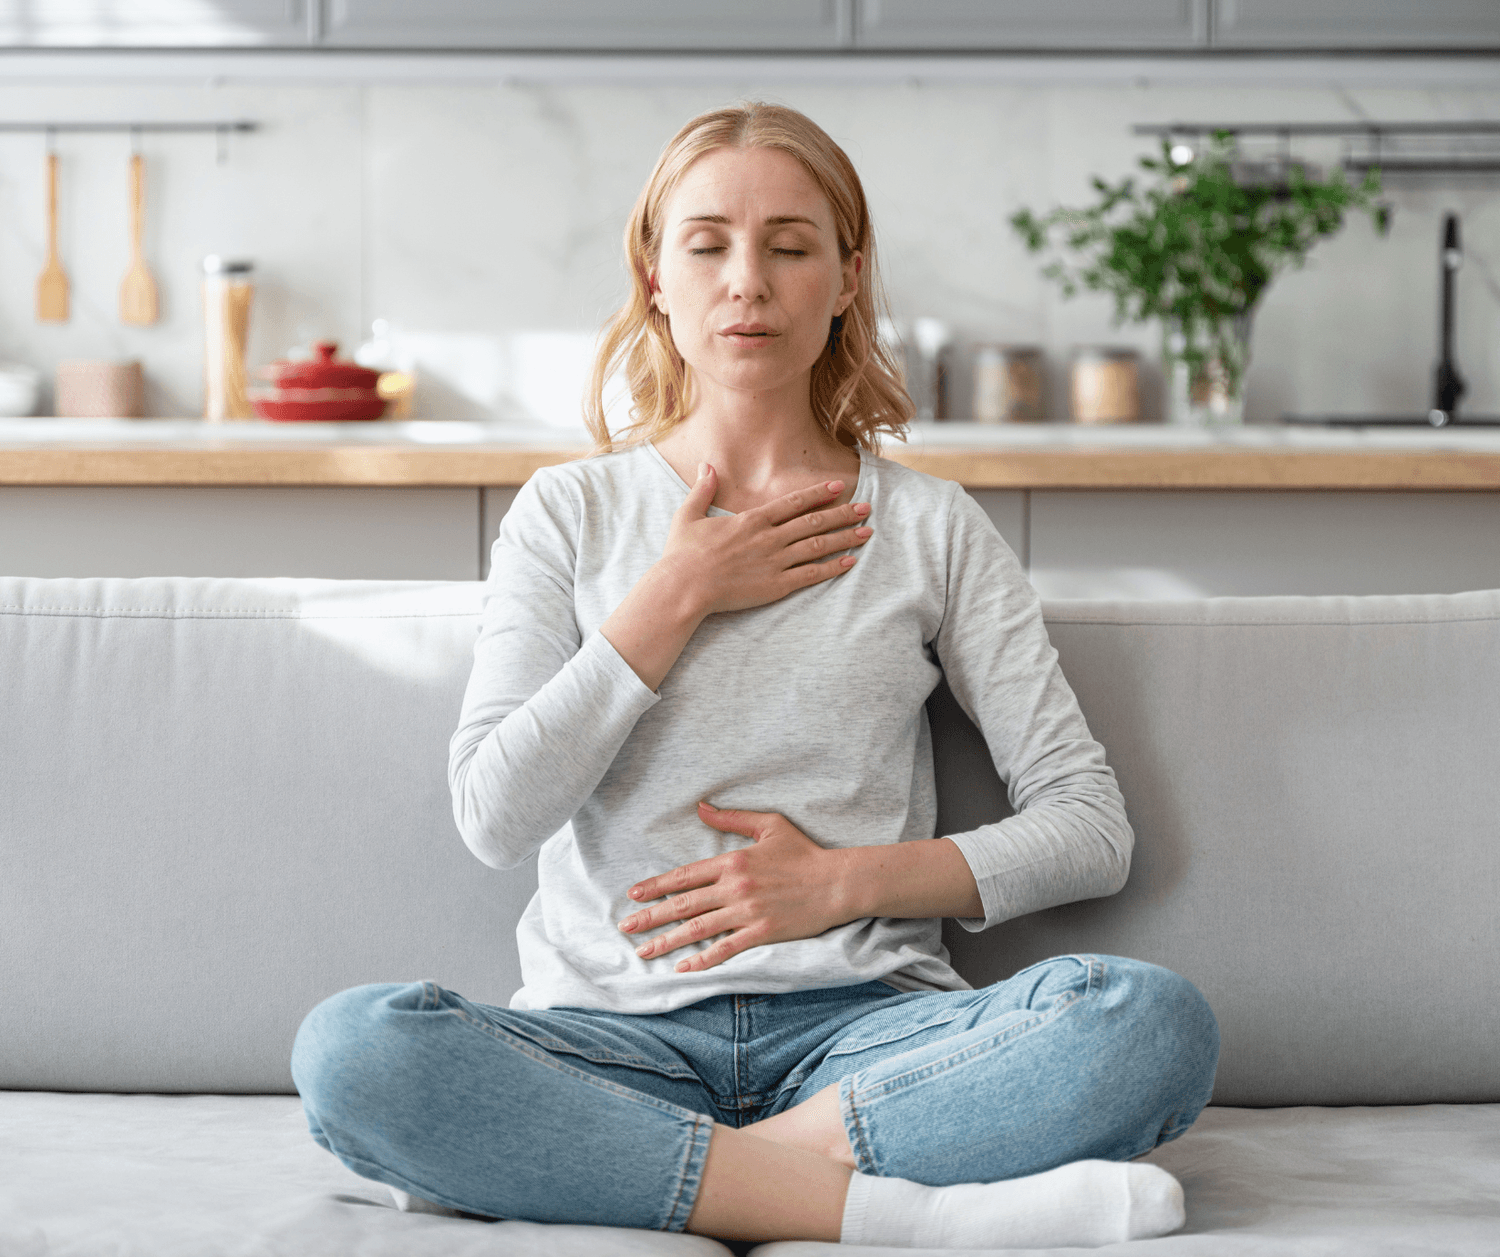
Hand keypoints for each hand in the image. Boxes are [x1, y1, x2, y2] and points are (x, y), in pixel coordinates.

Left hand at [617, 803, 853, 971]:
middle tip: (626, 927)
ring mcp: (747, 912)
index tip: (634, 894)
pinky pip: (725, 949)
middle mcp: (734, 887)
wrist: (837, 882)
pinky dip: (703, 960)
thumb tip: (701, 807)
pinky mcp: (762, 933)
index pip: (685, 875)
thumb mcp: (769, 826)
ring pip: (698, 929)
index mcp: (733, 861)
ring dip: (667, 941)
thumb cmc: (804, 852)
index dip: (656, 886)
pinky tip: (684, 968)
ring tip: (644, 951)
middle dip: (651, 917)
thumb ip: (732, 818)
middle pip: (684, 904)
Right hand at [660, 464, 872, 618]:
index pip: (794, 502)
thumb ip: (703, 489)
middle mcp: (769, 538)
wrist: (684, 587)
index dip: (819, 493)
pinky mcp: (776, 586)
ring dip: (845, 537)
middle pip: (814, 521)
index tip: (839, 486)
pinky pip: (811, 574)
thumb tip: (707, 465)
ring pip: (818, 545)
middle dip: (843, 513)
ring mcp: (775, 562)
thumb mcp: (689, 515)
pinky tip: (850, 561)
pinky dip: (833, 567)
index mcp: (752, 520)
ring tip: (867, 532)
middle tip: (866, 508)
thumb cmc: (682, 554)